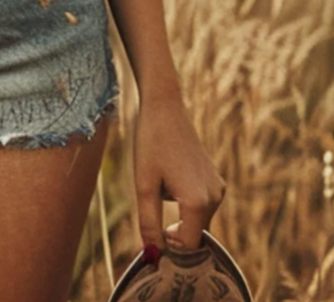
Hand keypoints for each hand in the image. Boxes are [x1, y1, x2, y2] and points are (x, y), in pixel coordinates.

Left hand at [133, 91, 225, 250]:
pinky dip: (186, 201)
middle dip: (174, 230)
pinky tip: (171, 175)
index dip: (168, 244)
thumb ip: (149, 223)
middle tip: (153, 206)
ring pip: (197, 219)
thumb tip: (152, 255)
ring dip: (179, 213)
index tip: (153, 228)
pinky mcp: (216, 179)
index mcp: (198, 202)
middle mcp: (215, 197)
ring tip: (161, 184)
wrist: (165, 107)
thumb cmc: (151, 143)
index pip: (187, 245)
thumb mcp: (144, 186)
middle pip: (194, 233)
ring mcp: (218, 187)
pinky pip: (201, 203)